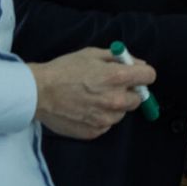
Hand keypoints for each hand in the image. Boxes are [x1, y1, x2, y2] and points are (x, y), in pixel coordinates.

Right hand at [29, 47, 155, 139]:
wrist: (37, 92)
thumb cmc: (63, 70)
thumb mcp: (91, 54)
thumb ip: (118, 59)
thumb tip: (138, 64)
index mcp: (116, 77)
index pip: (149, 76)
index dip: (143, 74)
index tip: (136, 75)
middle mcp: (115, 100)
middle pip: (138, 98)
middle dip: (128, 92)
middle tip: (109, 87)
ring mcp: (106, 118)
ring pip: (121, 113)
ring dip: (113, 106)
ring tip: (92, 98)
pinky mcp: (95, 131)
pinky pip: (106, 124)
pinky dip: (100, 117)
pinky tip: (84, 109)